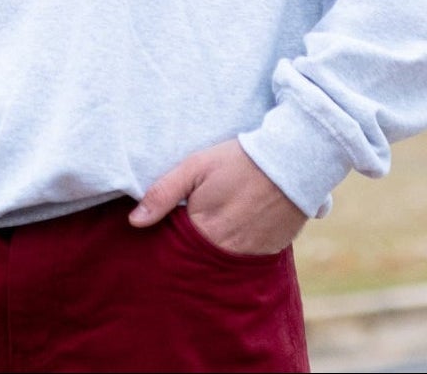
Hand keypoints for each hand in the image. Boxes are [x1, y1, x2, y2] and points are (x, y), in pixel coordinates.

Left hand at [129, 139, 306, 254]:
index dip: (167, 243)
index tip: (162, 236)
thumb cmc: (238, 160)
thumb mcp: (196, 166)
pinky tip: (232, 236)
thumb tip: (134, 222)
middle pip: (196, 263)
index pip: (174, 251)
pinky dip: (234, 255)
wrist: (292, 161)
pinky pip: (243, 264)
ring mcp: (248, 258)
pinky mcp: (268, 256)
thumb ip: (163, 193)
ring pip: (218, 266)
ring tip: (209, 235)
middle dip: (187, 255)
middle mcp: (225, 253)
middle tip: (185, 235)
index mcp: (203, 232)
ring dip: (210, 256)